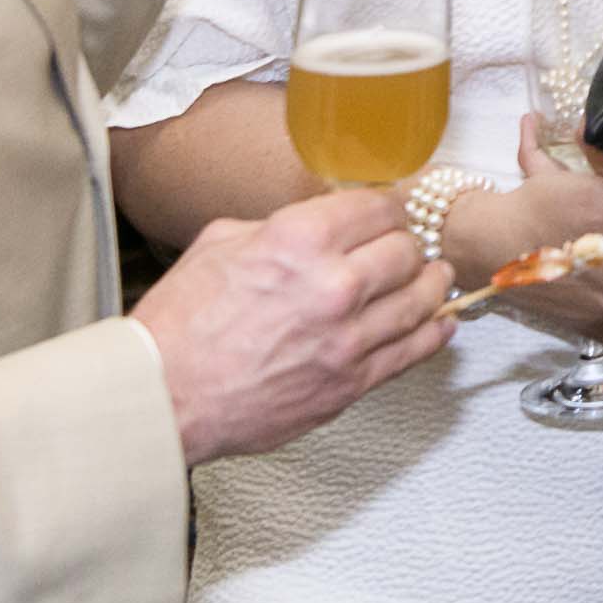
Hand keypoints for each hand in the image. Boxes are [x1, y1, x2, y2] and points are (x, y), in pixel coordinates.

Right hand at [132, 187, 451, 464]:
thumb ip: (277, 227)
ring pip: (421, 299)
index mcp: (300, 240)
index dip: (388, 207)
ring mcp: (348, 338)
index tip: (388, 213)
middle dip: (406, 245)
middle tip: (403, 248)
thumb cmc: (179, 325)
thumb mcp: (220, 244)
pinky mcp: (351, 383)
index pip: (379, 207)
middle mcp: (334, 285)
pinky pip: (414, 351)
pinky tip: (440, 322)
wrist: (162, 396)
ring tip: (433, 277)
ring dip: (430, 284)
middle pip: (407, 250)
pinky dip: (434, 332)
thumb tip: (311, 225)